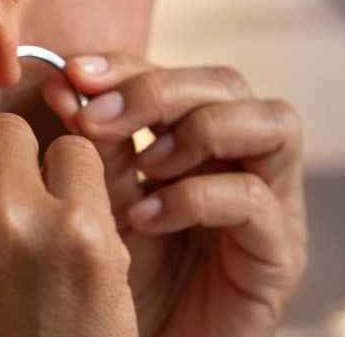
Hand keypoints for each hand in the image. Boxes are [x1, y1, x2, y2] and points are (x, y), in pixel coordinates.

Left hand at [42, 53, 307, 336]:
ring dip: (198, 131)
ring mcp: (274, 203)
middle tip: (98, 118)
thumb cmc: (123, 280)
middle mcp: (247, 161)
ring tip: (144, 164)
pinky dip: (194, 198)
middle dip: (160, 90)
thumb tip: (63, 82)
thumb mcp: (101, 200)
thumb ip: (94, 145)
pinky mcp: (281, 252)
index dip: (131, 64)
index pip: (182, 73)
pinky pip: (255, 199)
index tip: (74, 74)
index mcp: (204, 142)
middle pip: (230, 85)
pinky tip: (146, 220)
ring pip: (273, 123)